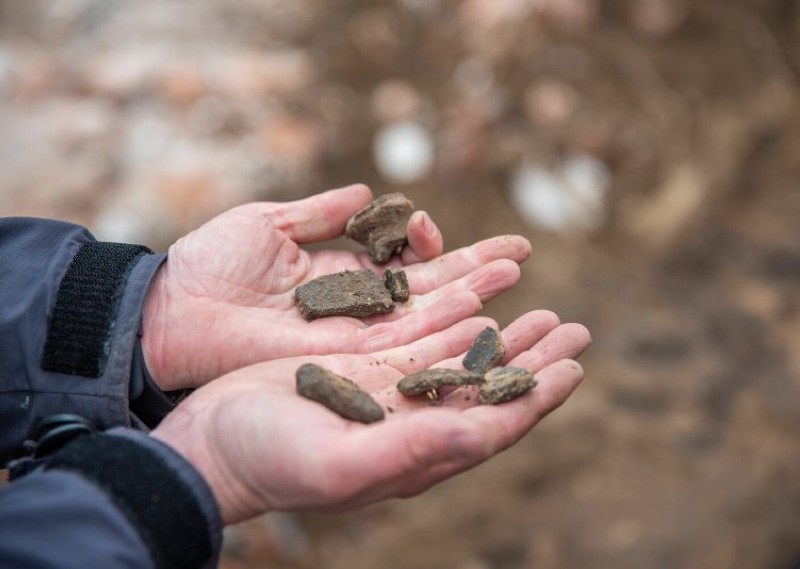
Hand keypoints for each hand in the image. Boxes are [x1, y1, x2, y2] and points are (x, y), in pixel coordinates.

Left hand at [141, 184, 531, 390]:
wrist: (169, 310)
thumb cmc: (210, 263)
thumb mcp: (270, 223)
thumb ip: (323, 213)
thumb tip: (370, 193)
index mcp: (340, 271)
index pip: (403, 259)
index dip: (433, 244)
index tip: (435, 225)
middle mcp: (355, 305)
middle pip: (427, 288)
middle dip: (474, 269)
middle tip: (520, 254)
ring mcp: (352, 332)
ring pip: (424, 314)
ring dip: (469, 294)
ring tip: (512, 274)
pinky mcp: (343, 355)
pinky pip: (400, 337)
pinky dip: (438, 321)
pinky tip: (474, 304)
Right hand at [151, 311, 590, 523]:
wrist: (209, 445)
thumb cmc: (267, 462)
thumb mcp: (338, 462)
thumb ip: (411, 452)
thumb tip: (482, 436)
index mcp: (416, 455)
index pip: (494, 425)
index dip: (537, 397)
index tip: (575, 368)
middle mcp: (411, 426)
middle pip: (489, 389)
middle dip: (534, 360)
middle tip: (574, 329)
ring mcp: (388, 398)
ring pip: (461, 363)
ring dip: (503, 338)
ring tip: (541, 314)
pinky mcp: (360, 373)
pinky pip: (421, 343)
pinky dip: (453, 324)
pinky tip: (476, 307)